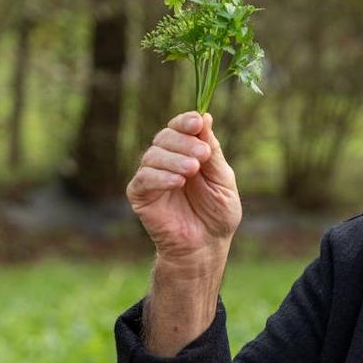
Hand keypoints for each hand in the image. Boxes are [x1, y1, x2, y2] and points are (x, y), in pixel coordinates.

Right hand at [126, 111, 241, 264]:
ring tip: (193, 170)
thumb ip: (213, 152)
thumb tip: (205, 117)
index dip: (186, 121)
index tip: (197, 122)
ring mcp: (151, 177)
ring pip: (153, 155)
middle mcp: (166, 160)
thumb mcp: (222, 180)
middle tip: (203, 154)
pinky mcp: (139, 195)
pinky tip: (177, 182)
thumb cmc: (218, 213)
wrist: (207, 245)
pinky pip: (143, 179)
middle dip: (184, 142)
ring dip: (174, 159)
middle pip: (165, 137)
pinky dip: (160, 177)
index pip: (180, 128)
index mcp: (187, 153)